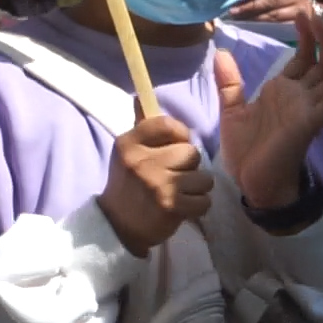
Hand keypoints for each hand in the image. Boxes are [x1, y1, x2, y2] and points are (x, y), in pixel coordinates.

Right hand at [97, 112, 212, 256]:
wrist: (118, 225)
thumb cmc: (127, 184)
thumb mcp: (127, 153)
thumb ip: (142, 128)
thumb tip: (141, 97)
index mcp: (129, 143)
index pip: (167, 124)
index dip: (180, 134)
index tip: (175, 146)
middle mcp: (142, 160)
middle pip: (191, 152)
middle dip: (189, 166)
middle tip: (174, 176)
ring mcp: (157, 184)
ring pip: (203, 177)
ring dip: (196, 188)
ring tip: (180, 193)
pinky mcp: (171, 206)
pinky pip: (204, 200)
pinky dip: (198, 206)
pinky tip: (183, 208)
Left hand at [218, 10, 322, 210]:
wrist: (251, 181)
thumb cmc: (247, 148)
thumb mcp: (233, 109)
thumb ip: (230, 82)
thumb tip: (221, 52)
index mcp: (284, 91)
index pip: (302, 59)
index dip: (306, 38)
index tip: (302, 14)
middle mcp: (300, 98)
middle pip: (320, 64)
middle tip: (319, 16)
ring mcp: (307, 111)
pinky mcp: (309, 127)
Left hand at [228, 0, 314, 22]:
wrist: (310, 13)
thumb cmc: (286, 1)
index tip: (236, 0)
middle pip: (269, 1)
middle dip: (249, 7)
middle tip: (233, 12)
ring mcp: (300, 10)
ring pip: (274, 14)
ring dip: (254, 18)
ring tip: (239, 21)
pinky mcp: (300, 24)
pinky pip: (280, 26)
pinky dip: (266, 27)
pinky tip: (254, 28)